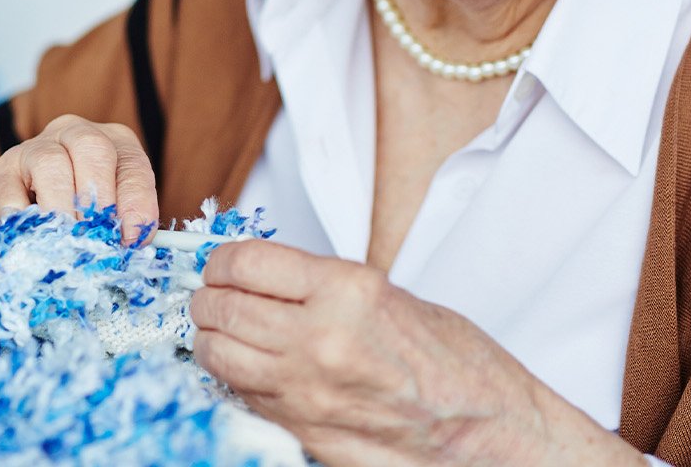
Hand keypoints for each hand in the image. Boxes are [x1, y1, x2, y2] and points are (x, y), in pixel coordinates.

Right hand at [0, 115, 159, 242]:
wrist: (19, 209)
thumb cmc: (78, 214)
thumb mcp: (108, 214)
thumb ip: (122, 225)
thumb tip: (132, 244)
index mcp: (113, 143)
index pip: (132, 165)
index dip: (135, 202)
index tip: (131, 238)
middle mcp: (74, 134)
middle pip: (92, 148)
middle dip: (97, 197)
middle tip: (96, 236)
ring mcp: (32, 149)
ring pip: (50, 163)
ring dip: (61, 207)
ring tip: (65, 241)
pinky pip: (8, 190)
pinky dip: (21, 217)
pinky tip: (29, 238)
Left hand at [190, 241, 644, 466]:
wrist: (482, 431)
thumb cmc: (453, 363)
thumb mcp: (389, 295)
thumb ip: (324, 286)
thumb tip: (266, 280)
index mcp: (346, 290)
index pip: (246, 262)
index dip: (222, 260)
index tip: (221, 263)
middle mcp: (318, 338)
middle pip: (221, 307)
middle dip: (208, 298)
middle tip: (211, 294)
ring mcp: (305, 390)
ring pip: (217, 355)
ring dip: (210, 339)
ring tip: (220, 331)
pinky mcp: (300, 429)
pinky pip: (241, 395)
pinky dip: (232, 377)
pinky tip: (247, 367)